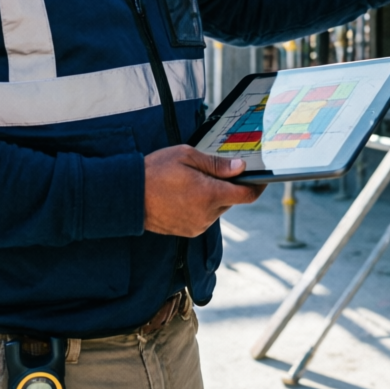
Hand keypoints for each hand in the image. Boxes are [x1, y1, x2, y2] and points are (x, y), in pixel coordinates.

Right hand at [144, 145, 264, 237]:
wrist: (128, 196)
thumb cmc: (155, 171)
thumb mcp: (186, 156)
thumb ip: (216, 164)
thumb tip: (240, 167)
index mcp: (209, 194)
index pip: (246, 195)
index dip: (257, 186)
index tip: (261, 179)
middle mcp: (207, 214)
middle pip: (231, 200)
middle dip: (227, 186)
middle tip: (210, 171)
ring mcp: (197, 225)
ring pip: (217, 209)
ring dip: (213, 196)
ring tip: (190, 182)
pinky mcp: (189, 232)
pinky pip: (205, 217)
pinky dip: (202, 206)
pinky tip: (184, 195)